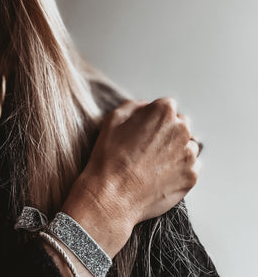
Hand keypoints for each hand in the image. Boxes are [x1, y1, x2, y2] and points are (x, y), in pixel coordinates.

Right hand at [61, 97, 201, 256]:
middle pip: (180, 124)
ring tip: (155, 163)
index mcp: (163, 112)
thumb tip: (145, 107)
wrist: (112, 196)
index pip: (166, 106)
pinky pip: (192, 166)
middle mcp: (181, 129)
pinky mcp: (192, 176)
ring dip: (176, 150)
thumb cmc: (110, 158)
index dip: (154, 117)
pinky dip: (181, 168)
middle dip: (168, 132)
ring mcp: (189, 153)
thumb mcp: (113, 120)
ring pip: (188, 145)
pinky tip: (161, 174)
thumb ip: (133, 106)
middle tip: (149, 146)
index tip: (145, 129)